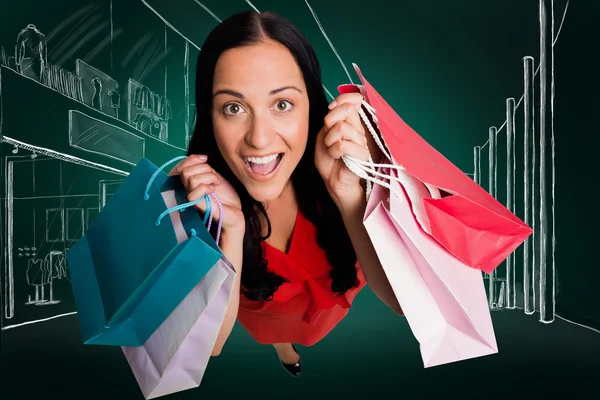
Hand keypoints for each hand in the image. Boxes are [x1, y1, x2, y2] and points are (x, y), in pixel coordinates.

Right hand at [169, 155, 244, 233]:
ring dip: (209, 177)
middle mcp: (188, 189)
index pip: (180, 166)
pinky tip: (213, 190)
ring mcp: (191, 197)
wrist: (235, 211)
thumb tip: (202, 158)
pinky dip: (207, 187)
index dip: (191, 159)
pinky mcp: (197, 204)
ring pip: (191, 179)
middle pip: (185, 171)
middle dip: (204, 169)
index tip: (205, 159)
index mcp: (191, 181)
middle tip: (214, 177)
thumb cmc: (226, 195)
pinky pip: (195, 191)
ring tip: (216, 184)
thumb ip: (205, 168)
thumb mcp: (215, 176)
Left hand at [315, 93, 369, 208]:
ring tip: (331, 150)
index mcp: (350, 124)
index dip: (341, 99)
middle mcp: (358, 130)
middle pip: (347, 110)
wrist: (333, 182)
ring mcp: (361, 142)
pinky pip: (344, 144)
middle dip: (330, 120)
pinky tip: (336, 156)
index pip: (352, 101)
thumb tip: (334, 106)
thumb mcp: (323, 137)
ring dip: (330, 140)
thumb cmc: (329, 160)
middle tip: (327, 135)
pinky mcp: (362, 155)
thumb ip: (329, 122)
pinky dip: (334, 150)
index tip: (330, 108)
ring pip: (343, 128)